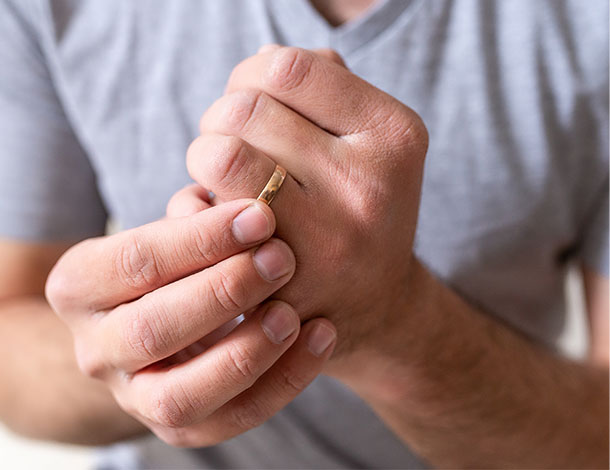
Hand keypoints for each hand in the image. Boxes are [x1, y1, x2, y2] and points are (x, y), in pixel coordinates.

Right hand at [46, 197, 335, 445]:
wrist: (162, 320)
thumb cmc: (174, 262)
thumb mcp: (174, 231)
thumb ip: (197, 219)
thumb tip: (249, 205)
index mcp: (79, 285)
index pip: (136, 260)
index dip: (201, 239)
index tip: (261, 214)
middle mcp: (95, 348)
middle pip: (153, 328)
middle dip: (224, 291)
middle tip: (282, 258)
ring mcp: (133, 396)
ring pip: (181, 394)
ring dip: (246, 351)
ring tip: (293, 313)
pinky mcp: (176, 426)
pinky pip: (230, 418)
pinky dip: (281, 382)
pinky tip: (318, 336)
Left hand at [188, 46, 427, 359]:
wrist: (378, 304)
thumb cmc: (360, 207)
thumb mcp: (371, 141)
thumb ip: (327, 85)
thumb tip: (261, 58)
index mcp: (394, 135)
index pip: (287, 69)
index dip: (249, 76)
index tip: (252, 104)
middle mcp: (367, 185)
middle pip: (244, 109)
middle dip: (221, 119)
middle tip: (233, 144)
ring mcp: (326, 240)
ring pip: (219, 155)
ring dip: (204, 158)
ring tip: (223, 178)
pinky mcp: (283, 282)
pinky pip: (201, 218)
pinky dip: (192, 206)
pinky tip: (216, 219)